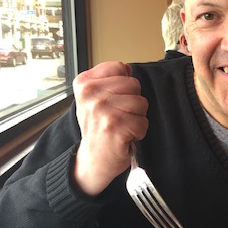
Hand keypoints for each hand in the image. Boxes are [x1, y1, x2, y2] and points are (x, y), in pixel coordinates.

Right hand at [72, 61, 148, 195]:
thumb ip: (110, 79)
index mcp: (84, 83)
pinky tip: (125, 136)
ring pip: (141, 103)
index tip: (112, 99)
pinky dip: (139, 132)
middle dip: (132, 101)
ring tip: (121, 125)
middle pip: (134, 84)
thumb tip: (127, 68)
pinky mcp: (116, 128)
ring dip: (136, 117)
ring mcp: (103, 111)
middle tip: (118, 116)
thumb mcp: (94, 98)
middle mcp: (91, 95)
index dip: (123, 85)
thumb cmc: (98, 127)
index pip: (120, 67)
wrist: (93, 159)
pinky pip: (143, 122)